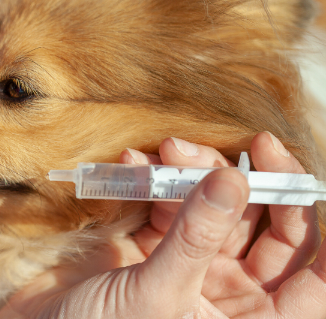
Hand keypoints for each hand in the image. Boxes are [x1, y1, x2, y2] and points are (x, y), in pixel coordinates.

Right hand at [0, 132, 325, 317]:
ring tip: (167, 150)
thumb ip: (196, 237)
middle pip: (264, 225)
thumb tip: (234, 179)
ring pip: (213, 206)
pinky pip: (166, 203)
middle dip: (247, 182)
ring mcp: (189, 264)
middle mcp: (228, 291)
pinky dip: (152, 180)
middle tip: (240, 144)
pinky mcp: (151, 244)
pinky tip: (134, 163)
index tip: (289, 170)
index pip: (314, 271)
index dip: (313, 220)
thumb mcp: (157, 297)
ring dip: (192, 173)